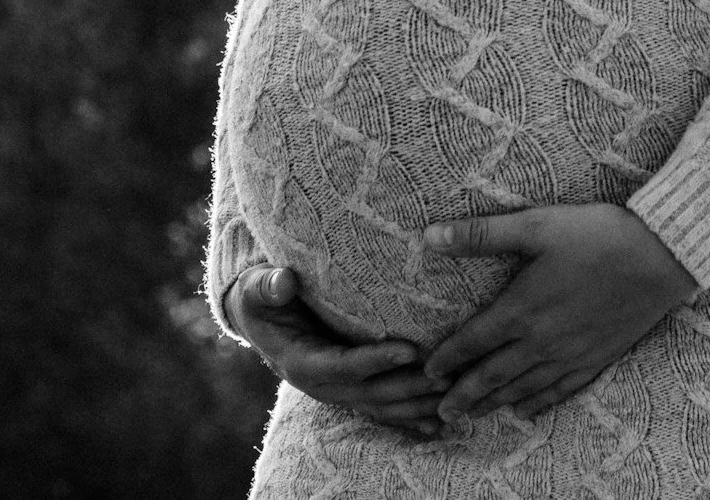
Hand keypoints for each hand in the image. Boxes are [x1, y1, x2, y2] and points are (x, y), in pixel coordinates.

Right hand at [226, 261, 444, 437]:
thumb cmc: (261, 299)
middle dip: (409, 386)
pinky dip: (409, 420)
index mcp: (300, 361)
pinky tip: (439, 426)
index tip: (409, 350)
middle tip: (447, 375)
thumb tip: (283, 282)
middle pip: (370, 393)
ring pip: (381, 406)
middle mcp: (321, 385)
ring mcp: (336, 393)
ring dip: (417, 405)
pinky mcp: (349, 393)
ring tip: (454, 396)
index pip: (342, 366)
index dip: (374, 361)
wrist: (259, 321)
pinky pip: (382, 411)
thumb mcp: (256, 289)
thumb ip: (267, 287)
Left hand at [420, 203, 699, 422]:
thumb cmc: (598, 235)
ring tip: (474, 416)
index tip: (428, 372)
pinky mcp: (597, 358)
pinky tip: (527, 411)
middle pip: (493, 376)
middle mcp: (542, 340)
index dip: (447, 358)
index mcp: (522, 308)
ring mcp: (570, 354)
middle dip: (464, 395)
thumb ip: (481, 234)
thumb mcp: (536, 225)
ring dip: (494, 404)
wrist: (661, 256)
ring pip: (523, 388)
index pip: (473, 341)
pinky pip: (560, 390)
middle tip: (441, 412)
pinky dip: (539, 403)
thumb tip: (429, 236)